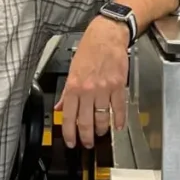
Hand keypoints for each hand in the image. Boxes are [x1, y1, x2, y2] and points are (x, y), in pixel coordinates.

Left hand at [56, 16, 129, 148]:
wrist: (107, 35)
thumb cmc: (89, 49)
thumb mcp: (72, 70)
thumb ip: (66, 92)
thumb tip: (60, 107)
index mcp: (74, 86)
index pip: (69, 116)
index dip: (69, 133)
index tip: (71, 142)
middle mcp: (88, 90)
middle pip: (86, 122)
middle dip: (86, 137)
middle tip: (87, 143)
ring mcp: (104, 89)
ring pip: (102, 118)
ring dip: (101, 130)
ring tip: (100, 134)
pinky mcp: (118, 86)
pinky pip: (119, 108)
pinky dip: (119, 120)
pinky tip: (117, 126)